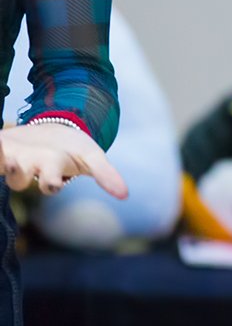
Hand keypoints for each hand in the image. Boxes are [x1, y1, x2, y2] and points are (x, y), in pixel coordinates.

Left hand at [0, 122, 127, 198]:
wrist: (51, 130)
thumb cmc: (74, 148)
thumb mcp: (92, 157)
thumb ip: (106, 175)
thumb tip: (125, 196)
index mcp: (52, 173)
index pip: (50, 184)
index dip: (50, 184)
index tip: (53, 183)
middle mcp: (30, 169)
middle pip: (20, 180)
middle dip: (19, 175)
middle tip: (16, 164)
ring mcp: (14, 158)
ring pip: (4, 167)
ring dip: (3, 161)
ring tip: (5, 152)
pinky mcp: (2, 146)